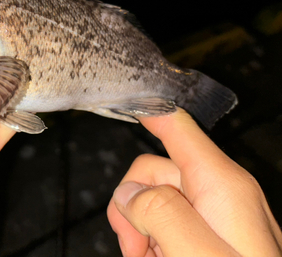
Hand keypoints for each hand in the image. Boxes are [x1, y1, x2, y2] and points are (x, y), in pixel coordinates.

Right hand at [107, 108, 281, 256]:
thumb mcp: (197, 255)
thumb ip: (161, 213)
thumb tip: (131, 194)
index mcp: (221, 184)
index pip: (177, 126)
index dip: (146, 110)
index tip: (121, 101)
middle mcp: (218, 190)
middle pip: (153, 169)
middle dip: (132, 205)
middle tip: (134, 247)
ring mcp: (213, 212)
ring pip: (153, 197)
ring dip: (140, 227)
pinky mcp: (208, 231)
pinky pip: (165, 219)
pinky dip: (152, 239)